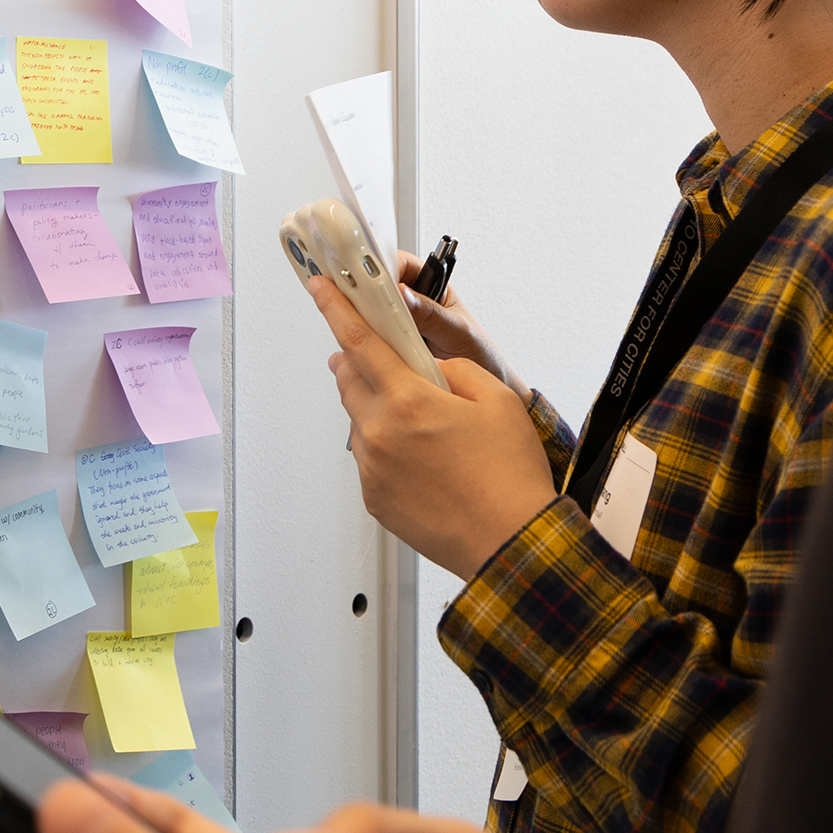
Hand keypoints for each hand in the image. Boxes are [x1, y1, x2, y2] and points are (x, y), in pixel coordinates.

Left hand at [309, 274, 557, 578]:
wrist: (512, 545)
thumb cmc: (510, 477)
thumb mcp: (496, 400)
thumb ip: (453, 371)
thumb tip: (430, 371)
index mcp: (409, 401)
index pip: (358, 341)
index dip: (336, 308)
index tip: (321, 287)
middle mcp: (379, 434)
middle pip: (348, 381)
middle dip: (356, 362)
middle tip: (378, 359)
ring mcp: (372, 470)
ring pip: (359, 422)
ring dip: (376, 409)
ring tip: (419, 421)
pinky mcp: (374, 500)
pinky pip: (370, 459)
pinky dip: (385, 448)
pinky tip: (422, 459)